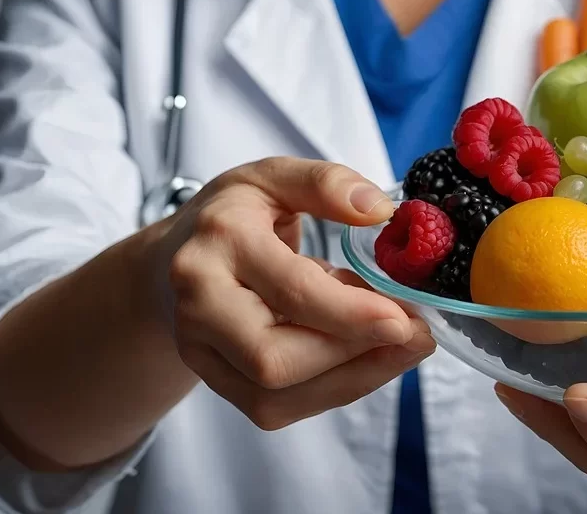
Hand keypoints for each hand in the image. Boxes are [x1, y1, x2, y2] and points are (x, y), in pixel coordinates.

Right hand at [152, 157, 434, 429]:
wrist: (171, 261)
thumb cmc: (233, 217)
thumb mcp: (274, 177)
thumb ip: (325, 183)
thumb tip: (378, 209)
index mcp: (220, 241)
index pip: (291, 290)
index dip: (352, 313)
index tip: (405, 318)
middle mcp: (199, 301)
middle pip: (274, 358)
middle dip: (354, 355)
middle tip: (415, 333)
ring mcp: (200, 349)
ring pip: (274, 397)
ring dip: (352, 379)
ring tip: (400, 348)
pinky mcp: (215, 382)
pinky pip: (275, 408)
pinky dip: (331, 390)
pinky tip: (365, 360)